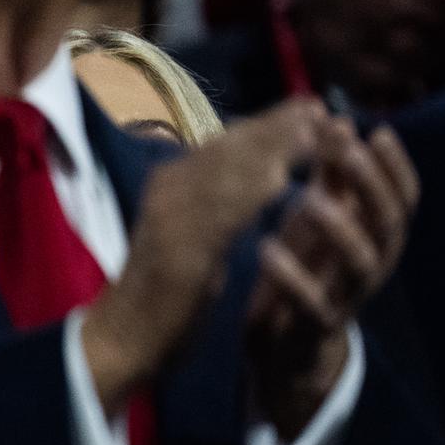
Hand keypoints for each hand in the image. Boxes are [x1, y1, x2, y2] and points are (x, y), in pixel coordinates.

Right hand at [80, 101, 325, 413]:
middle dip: (275, 126)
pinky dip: (254, 194)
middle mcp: (167, 190)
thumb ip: (217, 200)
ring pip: (227, 173)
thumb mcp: (190, 231)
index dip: (268, 123)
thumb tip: (256, 170)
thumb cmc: (162, 288)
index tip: (307, 107)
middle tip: (318, 106)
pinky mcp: (181, 249)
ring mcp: (172, 218)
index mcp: (169, 183)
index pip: (224, 142)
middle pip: (228, 148)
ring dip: (271, 149)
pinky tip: (285, 181)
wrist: (126, 337)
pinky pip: (221, 215)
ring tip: (313, 131)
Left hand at [244, 119, 417, 436]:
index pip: (403, 198)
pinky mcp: (316, 324)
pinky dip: (291, 275)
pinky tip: (265, 247)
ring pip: (361, 262)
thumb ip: (331, 176)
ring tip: (308, 198)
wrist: (285, 344)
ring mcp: (347, 295)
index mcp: (375, 235)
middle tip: (347, 150)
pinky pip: (312, 302)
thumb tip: (337, 120)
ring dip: (339, 227)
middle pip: (388, 222)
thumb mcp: (318, 217)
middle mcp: (371, 264)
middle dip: (371, 184)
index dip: (395, 166)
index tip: (378, 131)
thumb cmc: (306, 267)